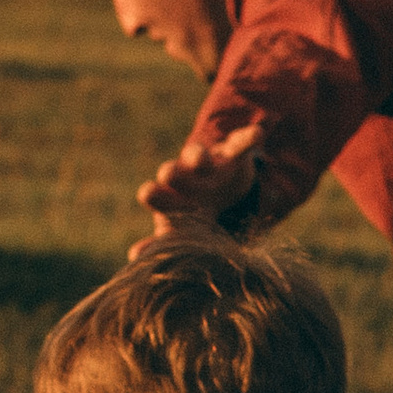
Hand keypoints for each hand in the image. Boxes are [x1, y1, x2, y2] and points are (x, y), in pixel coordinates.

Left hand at [128, 119, 263, 258]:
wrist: (224, 193)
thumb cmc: (195, 216)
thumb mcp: (183, 231)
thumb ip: (163, 243)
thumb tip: (135, 258)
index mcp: (169, 198)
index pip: (156, 195)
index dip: (154, 195)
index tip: (148, 193)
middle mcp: (183, 177)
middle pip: (172, 172)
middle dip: (172, 173)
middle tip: (168, 174)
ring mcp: (208, 164)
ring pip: (198, 155)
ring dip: (198, 156)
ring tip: (201, 160)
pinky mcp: (233, 154)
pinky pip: (239, 144)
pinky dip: (247, 138)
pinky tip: (256, 134)